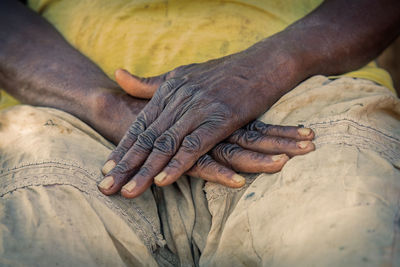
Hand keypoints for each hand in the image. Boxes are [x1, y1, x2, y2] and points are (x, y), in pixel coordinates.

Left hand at [98, 43, 308, 198]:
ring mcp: (199, 109)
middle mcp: (180, 100)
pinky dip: (178, 164)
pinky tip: (163, 181)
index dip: (122, 148)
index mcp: (169, 90)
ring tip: (128, 192)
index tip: (106, 169)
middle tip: (106, 187)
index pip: (140, 124)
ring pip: (166, 144)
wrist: (263, 63)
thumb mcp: (182, 73)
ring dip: (145, 171)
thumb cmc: (224, 72)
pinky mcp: (220, 118)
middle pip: (148, 138)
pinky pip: (195, 145)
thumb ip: (151, 83)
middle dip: (126, 165)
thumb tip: (118, 75)